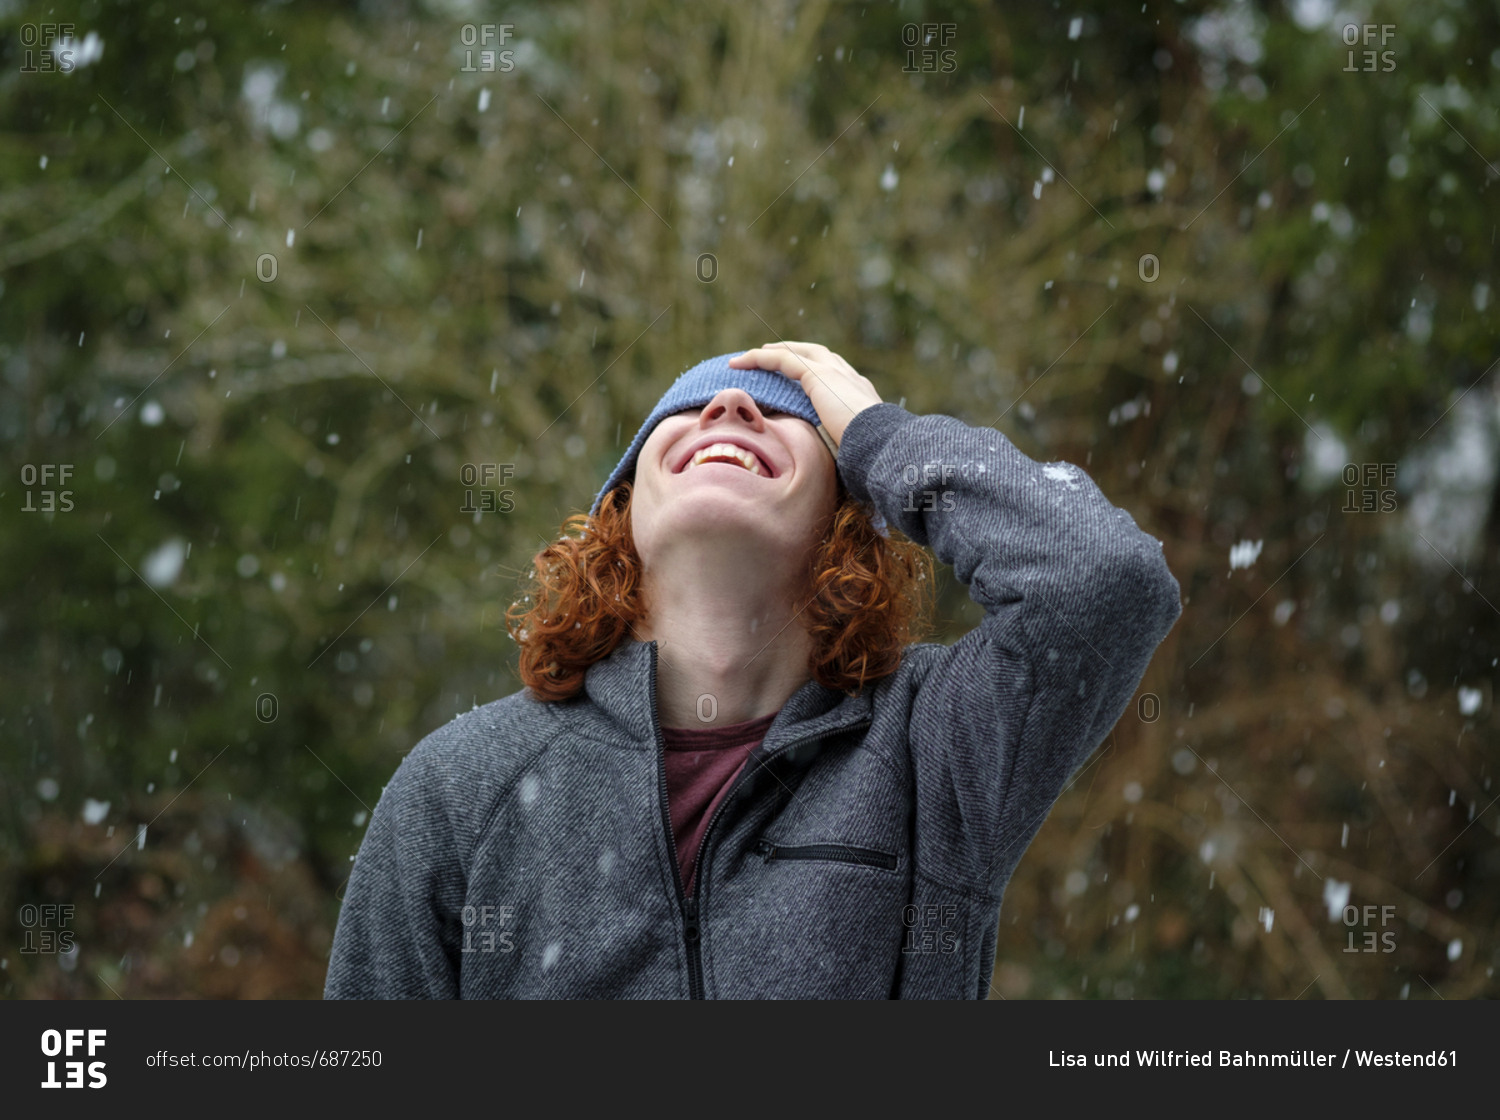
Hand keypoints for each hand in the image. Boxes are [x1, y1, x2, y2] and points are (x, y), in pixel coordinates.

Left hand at [729, 341, 883, 446]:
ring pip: (797, 353)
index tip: (799, 376)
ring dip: (773, 353)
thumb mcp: (856, 450)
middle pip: (816, 355)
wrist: (882, 444)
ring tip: (752, 356)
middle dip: (795, 353)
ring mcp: (835, 372)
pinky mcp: (818, 374)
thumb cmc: (873, 456)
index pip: (835, 374)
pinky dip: (760, 359)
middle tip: (773, 355)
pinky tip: (741, 362)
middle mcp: (849, 377)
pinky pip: (781, 360)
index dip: (815, 372)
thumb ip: (843, 449)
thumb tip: (836, 468)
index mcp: (860, 393)